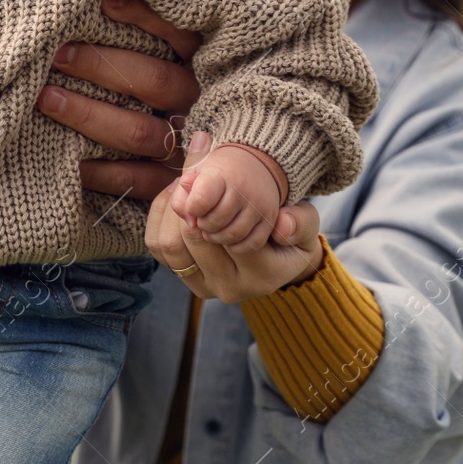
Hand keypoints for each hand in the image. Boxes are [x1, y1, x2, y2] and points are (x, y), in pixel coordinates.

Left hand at [37, 0, 202, 200]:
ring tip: (47, 98)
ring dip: (88, 115)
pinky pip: (133, 179)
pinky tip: (67, 155)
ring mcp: (186, 148)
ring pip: (138, 132)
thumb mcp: (170, 56)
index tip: (104, 2)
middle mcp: (199, 105)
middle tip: (59, 54)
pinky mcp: (170, 185)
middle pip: (155, 82)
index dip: (146, 17)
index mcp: (203, 67)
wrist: (215, 176)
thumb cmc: (161, 90)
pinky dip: (98, 169)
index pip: (181, 36)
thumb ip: (148, 33)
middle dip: (101, 66)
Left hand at [147, 132, 323, 303]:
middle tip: (191, 176)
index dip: (210, 202)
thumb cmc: (290, 235)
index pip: (225, 234)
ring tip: (183, 186)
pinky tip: (174, 198)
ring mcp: (203, 287)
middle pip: (191, 240)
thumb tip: (283, 223)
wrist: (275, 258)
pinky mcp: (184, 278)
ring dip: (171, 209)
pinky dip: (160, 217)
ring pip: (169, 245)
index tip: (207, 176)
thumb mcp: (305, 224)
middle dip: (186, 203)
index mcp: (262, 275)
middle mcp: (230, 287)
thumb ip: (299, 222)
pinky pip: (157, 246)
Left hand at [168, 139, 286, 250]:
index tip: (193, 207)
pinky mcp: (269, 220)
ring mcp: (258, 206)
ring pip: (233, 235)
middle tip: (202, 220)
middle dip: (203, 225)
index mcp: (221, 174)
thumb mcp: (195, 175)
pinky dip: (237, 246)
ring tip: (213, 230)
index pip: (200, 200)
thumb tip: (190, 222)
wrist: (255, 164)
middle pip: (215, 222)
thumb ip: (181, 196)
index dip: (192, 208)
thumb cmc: (218, 173)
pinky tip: (229, 237)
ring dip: (218, 237)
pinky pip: (252, 244)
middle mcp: (243, 190)